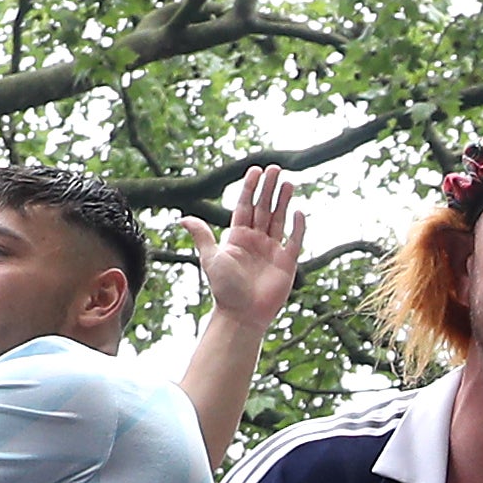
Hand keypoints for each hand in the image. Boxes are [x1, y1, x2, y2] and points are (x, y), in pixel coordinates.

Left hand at [201, 165, 305, 328]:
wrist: (242, 314)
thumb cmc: (224, 288)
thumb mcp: (210, 258)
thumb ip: (202, 235)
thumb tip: (183, 218)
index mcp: (238, 237)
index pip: (245, 206)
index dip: (250, 188)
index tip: (256, 170)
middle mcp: (255, 240)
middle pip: (264, 208)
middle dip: (269, 188)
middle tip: (276, 168)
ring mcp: (272, 250)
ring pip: (279, 219)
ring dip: (284, 201)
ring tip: (289, 182)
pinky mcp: (286, 262)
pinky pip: (294, 240)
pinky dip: (298, 227)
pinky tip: (300, 211)